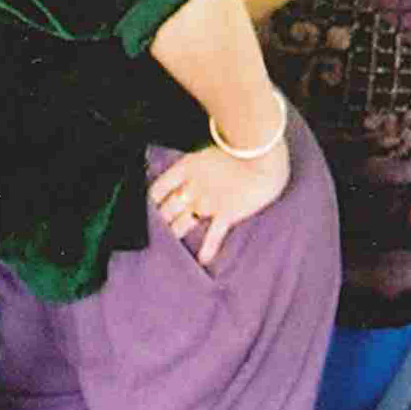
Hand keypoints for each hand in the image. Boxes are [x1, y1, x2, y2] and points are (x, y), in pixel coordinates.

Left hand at [149, 139, 289, 268]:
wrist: (263, 153)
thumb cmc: (242, 149)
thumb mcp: (209, 151)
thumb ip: (195, 166)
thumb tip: (188, 175)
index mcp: (186, 167)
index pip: (158, 188)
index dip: (150, 202)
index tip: (148, 210)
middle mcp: (192, 186)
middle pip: (166, 209)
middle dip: (158, 222)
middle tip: (152, 234)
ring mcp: (207, 201)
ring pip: (181, 224)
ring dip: (174, 235)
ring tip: (166, 248)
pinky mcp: (226, 213)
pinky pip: (213, 235)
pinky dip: (207, 249)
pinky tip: (202, 260)